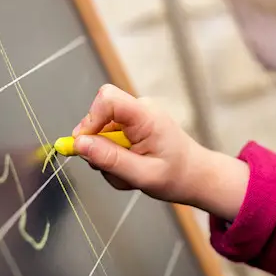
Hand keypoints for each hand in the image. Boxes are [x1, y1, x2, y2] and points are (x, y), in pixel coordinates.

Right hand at [72, 85, 248, 219]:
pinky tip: (130, 167)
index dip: (90, 120)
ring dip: (108, 156)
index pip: (107, 99)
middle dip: (99, 147)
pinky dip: (114, 157)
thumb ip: (109, 159)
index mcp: (146, 116)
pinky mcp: (132, 125)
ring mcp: (136, 116)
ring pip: (101, 131)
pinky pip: (109, 137)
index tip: (86, 146)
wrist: (195, 176)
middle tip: (114, 169)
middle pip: (99, 116)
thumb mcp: (141, 175)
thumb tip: (80, 144)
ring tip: (128, 172)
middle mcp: (140, 110)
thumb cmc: (177, 176)